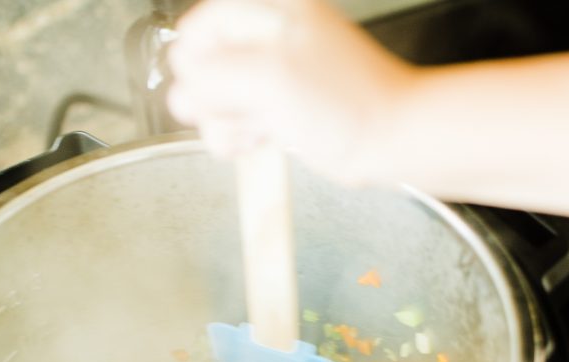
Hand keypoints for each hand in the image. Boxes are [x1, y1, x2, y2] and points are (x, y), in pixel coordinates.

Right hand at [166, 0, 413, 184]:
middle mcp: (265, 36)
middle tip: (248, 112)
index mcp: (264, 9)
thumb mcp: (270, 78)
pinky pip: (238, 121)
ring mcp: (271, 74)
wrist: (389, 139)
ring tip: (260, 130)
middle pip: (201, 69)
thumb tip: (180, 88)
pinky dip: (241, 136)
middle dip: (214, 101)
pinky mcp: (278, 108)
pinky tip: (262, 141)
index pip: (195, 33)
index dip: (197, 70)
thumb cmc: (346, 104)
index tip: (218, 94)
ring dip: (227, 124)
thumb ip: (213, 74)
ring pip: (216, 101)